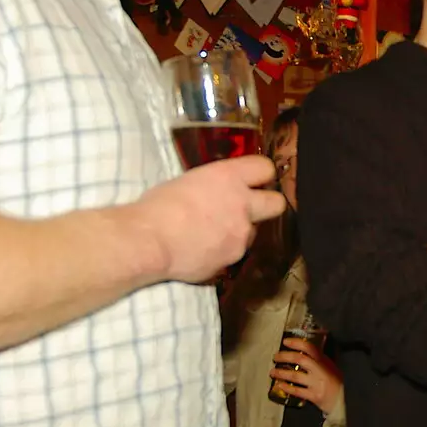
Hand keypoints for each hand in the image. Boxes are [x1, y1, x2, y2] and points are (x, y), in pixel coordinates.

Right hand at [131, 155, 284, 283]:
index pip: (264, 168)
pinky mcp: (234, 258)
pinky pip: (235, 254)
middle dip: (267, 206)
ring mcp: (241, 233)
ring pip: (253, 232)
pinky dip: (223, 253)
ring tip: (212, 236)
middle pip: (276, 203)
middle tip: (250, 210)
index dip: (261, 175)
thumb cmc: (157, 206)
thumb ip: (211, 188)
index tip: (255, 180)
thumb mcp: (187, 183)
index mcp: (229, 176)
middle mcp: (242, 203)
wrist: (150, 241)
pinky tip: (203, 252)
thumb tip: (212, 195)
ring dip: (239, 233)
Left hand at [271, 336, 343, 412]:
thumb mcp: (332, 367)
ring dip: (281, 373)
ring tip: (273, 372)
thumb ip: (320, 359)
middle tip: (275, 357)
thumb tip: (308, 349)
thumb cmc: (338, 383)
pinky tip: (280, 385)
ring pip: (295, 376)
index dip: (296, 343)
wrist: (346, 401)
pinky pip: (297, 391)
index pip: (309, 348)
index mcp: (324, 361)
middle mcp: (320, 370)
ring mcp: (316, 383)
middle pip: (299, 359)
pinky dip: (287, 387)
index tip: (286, 341)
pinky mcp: (314, 396)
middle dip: (285, 357)